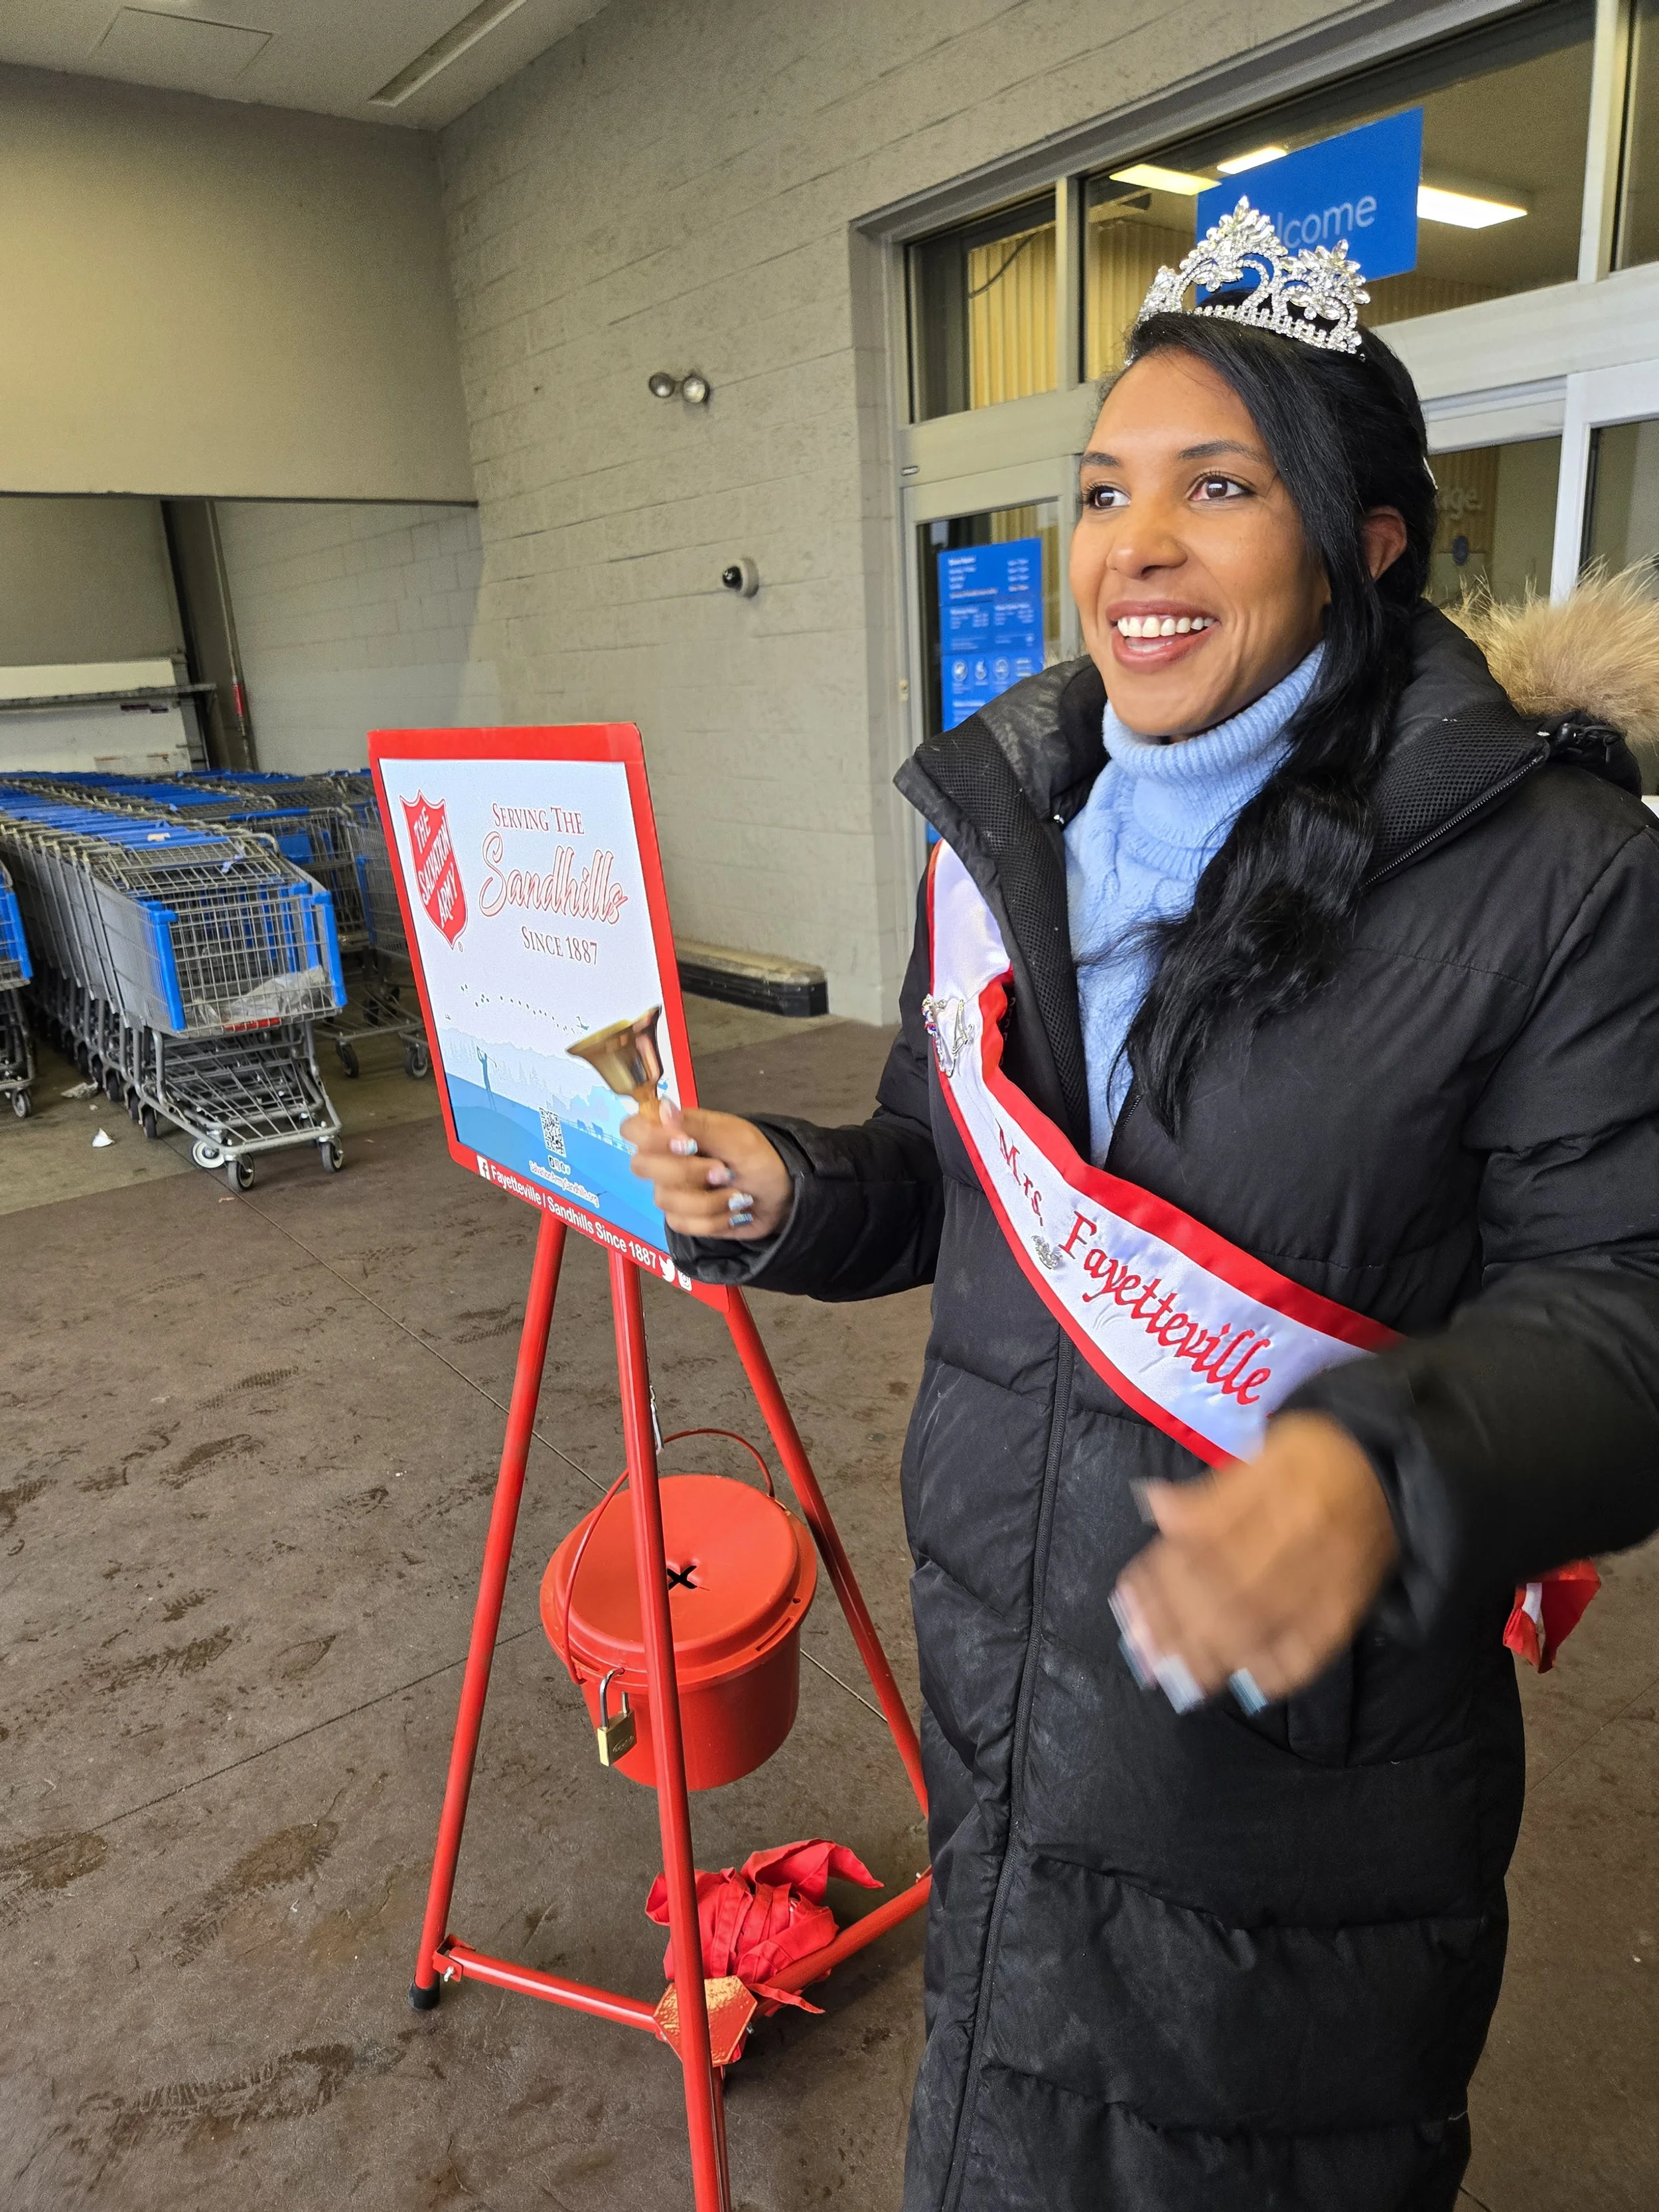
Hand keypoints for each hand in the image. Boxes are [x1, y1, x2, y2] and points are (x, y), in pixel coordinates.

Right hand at [622, 1097, 792, 1240]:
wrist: (781, 1197)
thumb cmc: (760, 1159)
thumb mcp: (737, 1137)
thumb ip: (698, 1125)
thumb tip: (662, 1108)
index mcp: (675, 1131)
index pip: (633, 1128)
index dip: (651, 1137)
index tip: (686, 1144)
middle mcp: (665, 1160)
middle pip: (642, 1166)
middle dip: (688, 1173)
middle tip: (724, 1172)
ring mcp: (671, 1191)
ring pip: (665, 1200)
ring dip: (710, 1201)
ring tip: (738, 1195)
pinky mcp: (682, 1219)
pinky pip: (682, 1224)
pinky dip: (715, 1220)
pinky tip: (732, 1211)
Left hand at [1110, 1413, 1398, 1710]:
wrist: (1389, 1468)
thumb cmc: (1313, 1456)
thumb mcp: (1260, 1453)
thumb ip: (1209, 1491)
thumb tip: (1154, 1504)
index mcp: (1274, 1489)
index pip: (1205, 1542)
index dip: (1161, 1576)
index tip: (1128, 1599)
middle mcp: (1300, 1535)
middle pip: (1228, 1590)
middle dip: (1177, 1626)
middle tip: (1143, 1652)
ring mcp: (1329, 1575)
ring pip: (1264, 1623)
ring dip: (1213, 1655)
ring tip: (1176, 1675)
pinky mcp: (1351, 1604)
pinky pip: (1316, 1644)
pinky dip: (1280, 1669)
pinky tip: (1246, 1681)